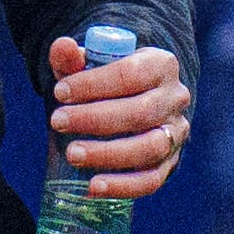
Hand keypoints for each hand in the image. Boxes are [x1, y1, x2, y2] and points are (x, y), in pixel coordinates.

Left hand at [49, 37, 190, 198]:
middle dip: (96, 118)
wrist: (130, 101)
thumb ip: (73, 58)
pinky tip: (92, 187)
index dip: (94, 83)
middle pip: (141, 112)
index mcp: (161, 64)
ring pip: (150, 147)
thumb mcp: (89, 66)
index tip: (59, 92)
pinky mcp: (169, 162)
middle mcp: (175, 98)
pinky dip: (123, 186)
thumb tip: (61, 46)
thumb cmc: (106, 82)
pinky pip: (152, 180)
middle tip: (57, 121)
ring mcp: (176, 132)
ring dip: (108, 153)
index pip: (132, 73)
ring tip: (72, 153)